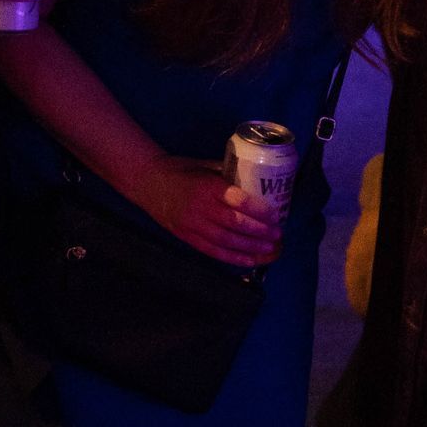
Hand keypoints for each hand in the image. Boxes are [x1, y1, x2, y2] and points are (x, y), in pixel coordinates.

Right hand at [134, 155, 282, 266]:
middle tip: (278, 234)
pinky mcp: (187, 238)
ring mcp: (192, 226)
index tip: (275, 214)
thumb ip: (229, 175)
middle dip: (259, 232)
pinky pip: (213, 252)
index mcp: (206, 186)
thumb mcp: (205, 166)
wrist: (148, 183)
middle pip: (234, 224)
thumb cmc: (181, 170)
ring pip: (226, 242)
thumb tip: (258, 182)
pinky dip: (233, 258)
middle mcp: (200, 208)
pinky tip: (251, 260)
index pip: (236, 200)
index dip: (258, 210)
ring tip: (271, 250)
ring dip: (251, 248)